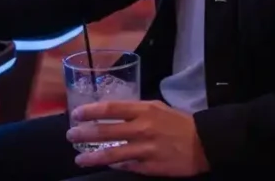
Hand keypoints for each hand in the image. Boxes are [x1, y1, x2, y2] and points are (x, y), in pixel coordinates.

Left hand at [67, 100, 209, 176]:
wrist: (204, 143)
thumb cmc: (178, 122)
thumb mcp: (156, 107)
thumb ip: (134, 110)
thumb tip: (112, 113)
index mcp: (143, 110)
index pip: (110, 108)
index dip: (90, 111)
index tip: (76, 114)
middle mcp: (142, 128)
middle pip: (105, 131)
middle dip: (84, 134)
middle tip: (70, 136)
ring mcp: (145, 150)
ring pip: (112, 155)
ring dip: (92, 157)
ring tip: (79, 158)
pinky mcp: (150, 167)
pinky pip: (126, 167)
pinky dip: (114, 166)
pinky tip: (104, 165)